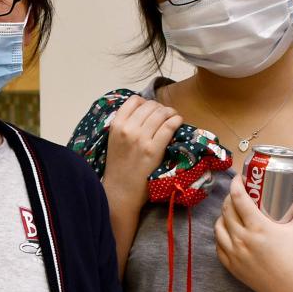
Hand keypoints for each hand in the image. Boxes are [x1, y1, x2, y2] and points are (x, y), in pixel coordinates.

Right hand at [101, 95, 183, 210]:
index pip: (134, 100)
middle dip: (160, 108)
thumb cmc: (118, 167)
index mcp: (116, 125)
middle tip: (165, 115)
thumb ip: (124, 125)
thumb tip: (144, 111)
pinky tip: (178, 123)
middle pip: (150, 106)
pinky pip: (169, 126)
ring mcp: (141, 139)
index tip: (151, 110)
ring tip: (173, 118)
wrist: (120, 190)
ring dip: (170, 112)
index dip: (146, 102)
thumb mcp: (114, 141)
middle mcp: (128, 129)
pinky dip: (176, 121)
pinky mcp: (154, 150)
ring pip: (161, 113)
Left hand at [215, 174, 292, 291]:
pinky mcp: (232, 268)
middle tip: (237, 194)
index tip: (238, 178)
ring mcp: (235, 254)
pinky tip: (226, 233)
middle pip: (226, 211)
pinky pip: (218, 247)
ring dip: (222, 217)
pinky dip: (220, 236)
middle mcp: (242, 239)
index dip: (235, 185)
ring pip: (218, 228)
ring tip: (230, 212)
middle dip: (229, 198)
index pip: (238, 199)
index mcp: (257, 227)